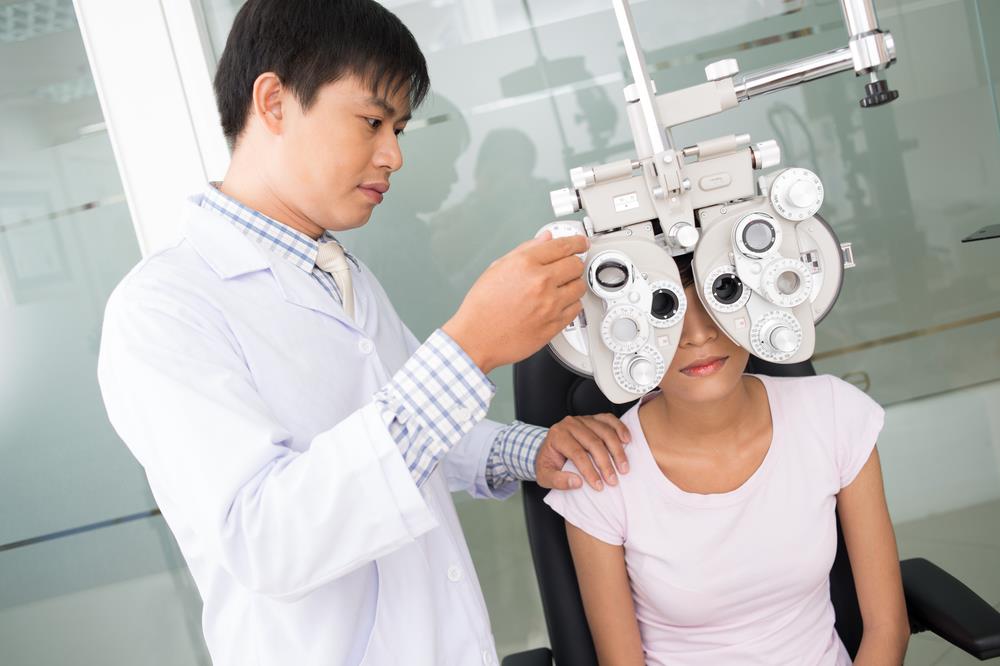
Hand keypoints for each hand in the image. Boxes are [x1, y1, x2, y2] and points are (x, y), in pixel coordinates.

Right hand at [442, 232, 587, 373]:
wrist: (477, 338)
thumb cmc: (482, 307)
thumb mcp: (497, 268)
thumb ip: (525, 250)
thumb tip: (545, 239)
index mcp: (525, 264)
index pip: (563, 246)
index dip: (576, 242)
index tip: (580, 243)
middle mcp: (540, 282)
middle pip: (576, 265)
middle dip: (573, 264)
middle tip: (568, 267)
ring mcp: (550, 305)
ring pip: (580, 287)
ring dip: (573, 285)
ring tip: (560, 288)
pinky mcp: (554, 324)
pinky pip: (576, 309)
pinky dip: (571, 304)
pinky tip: (558, 304)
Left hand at [535, 414, 630, 490]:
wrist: (548, 448)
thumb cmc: (548, 462)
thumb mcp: (544, 475)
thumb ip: (558, 481)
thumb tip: (577, 483)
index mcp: (557, 435)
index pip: (577, 453)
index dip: (589, 470)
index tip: (599, 485)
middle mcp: (570, 424)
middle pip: (593, 442)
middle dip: (605, 463)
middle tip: (613, 480)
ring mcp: (583, 419)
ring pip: (604, 431)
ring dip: (617, 450)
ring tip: (623, 467)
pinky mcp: (594, 418)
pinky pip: (609, 420)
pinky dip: (620, 428)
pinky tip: (627, 440)